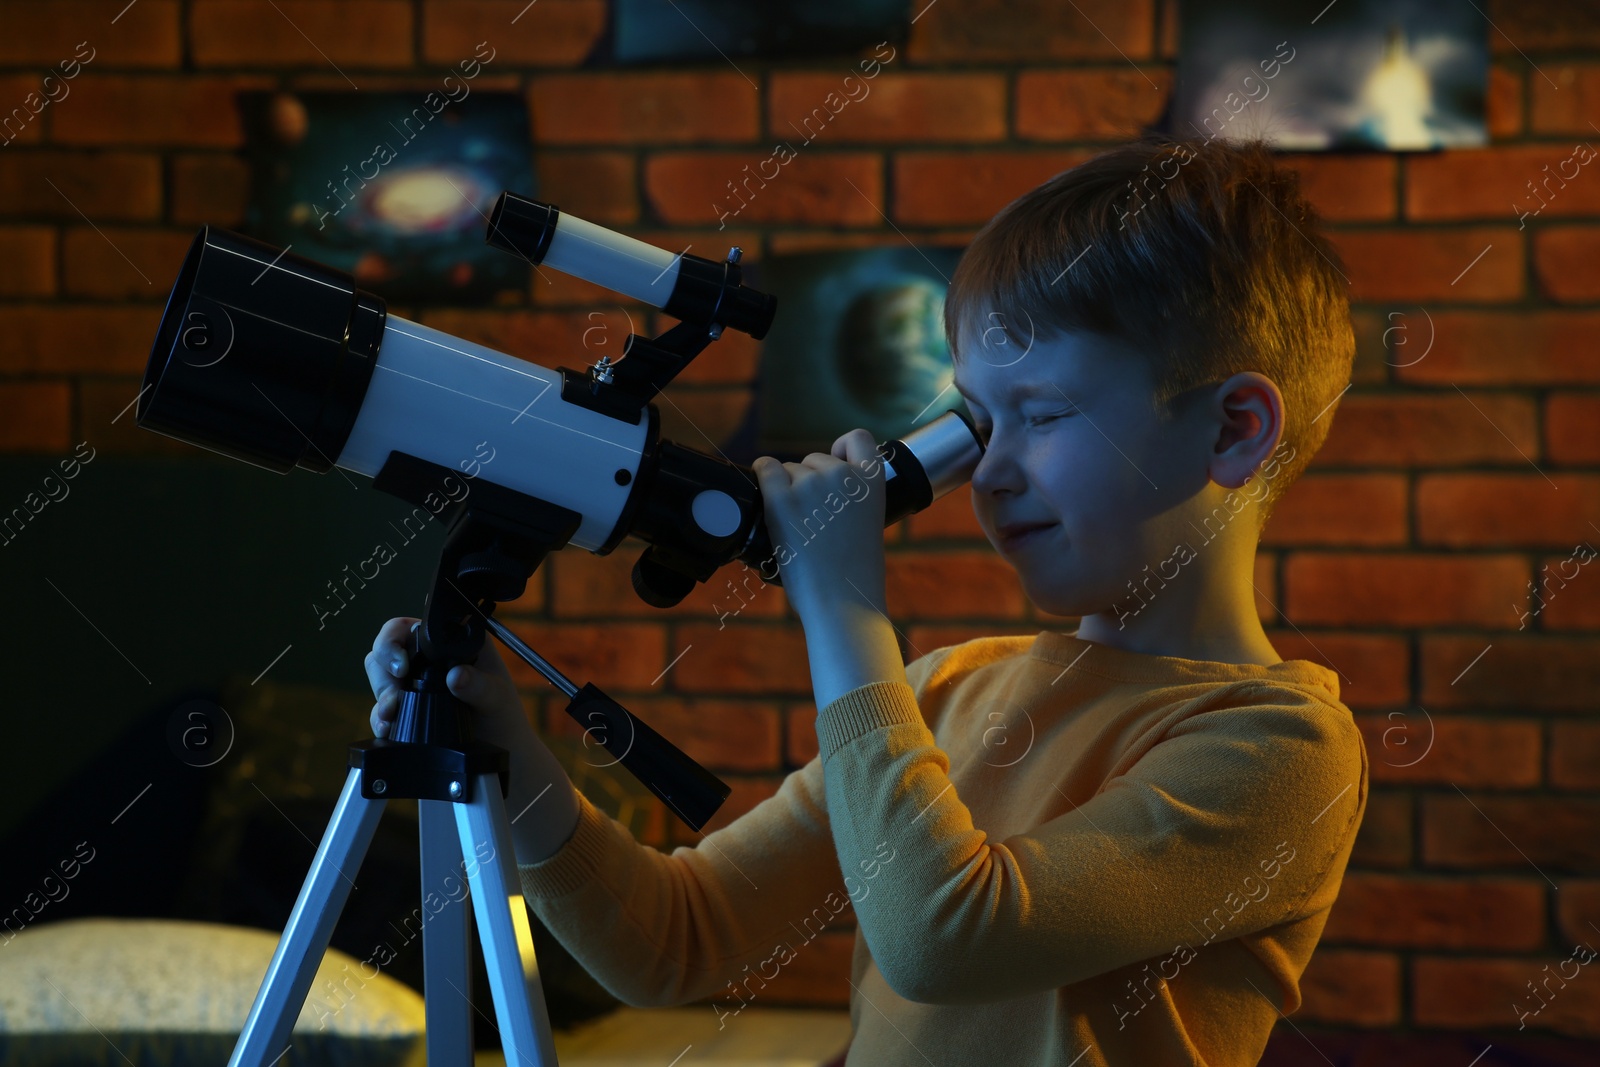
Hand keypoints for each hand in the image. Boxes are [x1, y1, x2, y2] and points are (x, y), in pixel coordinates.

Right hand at [364, 616, 525, 739]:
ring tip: (390, 717)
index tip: (402, 667)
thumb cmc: (502, 711)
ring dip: (381, 698)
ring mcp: (413, 683)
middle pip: (385, 653)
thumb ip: (479, 685)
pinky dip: (379, 719)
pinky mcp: (406, 708)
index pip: (406, 628)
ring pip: (380, 680)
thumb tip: (457, 676)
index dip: (393, 641)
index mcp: (448, 640)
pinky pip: (381, 709)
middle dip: (384, 676)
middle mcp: (427, 658)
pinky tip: (387, 728)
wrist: (500, 746)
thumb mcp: (497, 696)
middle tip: (394, 698)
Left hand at [751, 428, 888, 624]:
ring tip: (798, 528)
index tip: (835, 463)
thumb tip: (817, 486)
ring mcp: (811, 484)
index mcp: (871, 482)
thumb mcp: (867, 523)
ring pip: (790, 470)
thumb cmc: (852, 574)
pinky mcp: (782, 499)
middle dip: (808, 481)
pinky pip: (766, 469)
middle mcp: (842, 475)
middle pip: (814, 460)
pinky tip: (765, 491)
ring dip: (788, 490)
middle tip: (812, 521)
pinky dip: (763, 476)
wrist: (841, 601)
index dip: (841, 449)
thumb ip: (850, 498)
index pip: (858, 438)